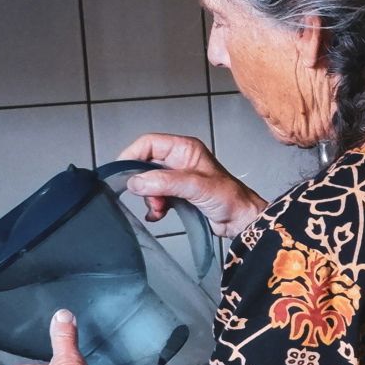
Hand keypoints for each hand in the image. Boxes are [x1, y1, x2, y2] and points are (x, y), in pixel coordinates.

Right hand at [116, 134, 267, 238]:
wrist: (241, 220)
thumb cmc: (228, 198)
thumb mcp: (195, 186)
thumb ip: (165, 182)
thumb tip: (136, 182)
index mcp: (184, 149)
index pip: (148, 143)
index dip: (133, 156)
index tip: (123, 174)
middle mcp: (180, 160)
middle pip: (146, 164)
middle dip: (143, 183)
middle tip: (150, 199)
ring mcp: (178, 178)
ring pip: (149, 183)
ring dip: (150, 198)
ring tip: (159, 210)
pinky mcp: (179, 194)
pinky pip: (156, 197)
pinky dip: (155, 206)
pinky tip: (158, 215)